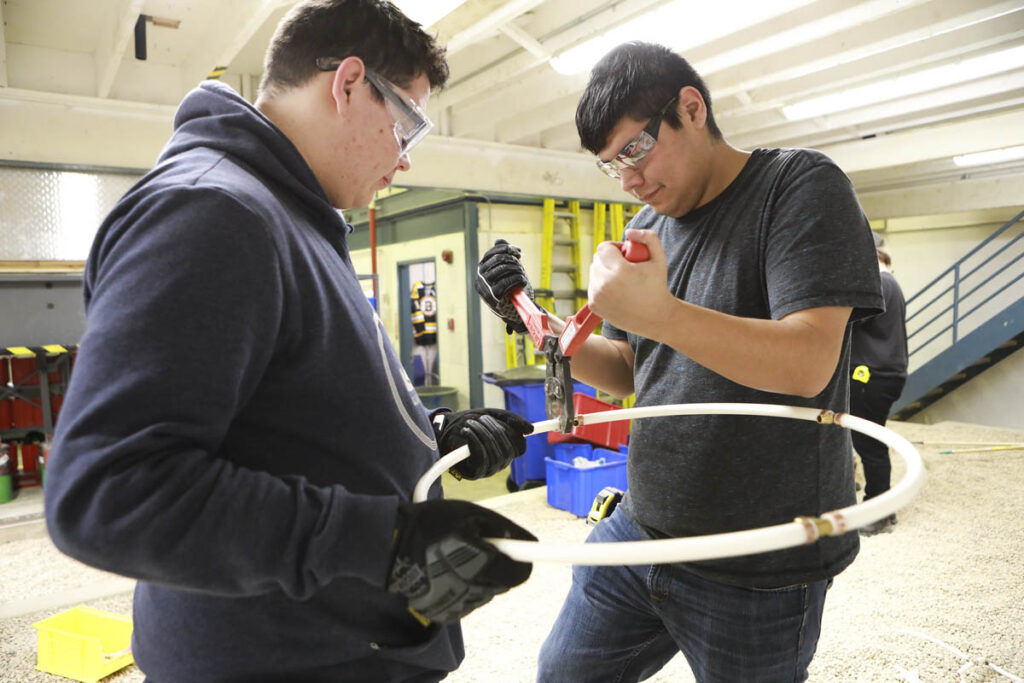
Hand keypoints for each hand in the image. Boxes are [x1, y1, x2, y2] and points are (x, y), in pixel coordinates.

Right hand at [386, 499, 535, 623]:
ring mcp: (455, 605)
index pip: (520, 573)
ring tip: (456, 558)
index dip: (524, 560)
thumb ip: (501, 527)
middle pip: (503, 584)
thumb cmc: (431, 524)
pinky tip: (446, 572)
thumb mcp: (469, 513)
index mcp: (478, 562)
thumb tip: (525, 541)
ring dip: (481, 578)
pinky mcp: (442, 614)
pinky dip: (463, 589)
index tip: (524, 551)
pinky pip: (466, 602)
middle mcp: (469, 589)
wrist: (389, 546)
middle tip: (479, 547)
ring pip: (485, 593)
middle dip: (498, 566)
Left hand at [432, 408, 533, 479]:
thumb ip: (511, 420)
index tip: (502, 422)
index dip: (514, 434)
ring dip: (482, 434)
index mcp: (506, 449)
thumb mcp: (492, 415)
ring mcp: (489, 469)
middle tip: (481, 419)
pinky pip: (482, 459)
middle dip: (494, 430)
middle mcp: (501, 462)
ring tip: (470, 424)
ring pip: (495, 454)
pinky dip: (475, 442)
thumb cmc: (470, 423)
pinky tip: (466, 432)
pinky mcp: (476, 473)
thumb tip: (530, 429)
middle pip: (508, 449)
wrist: (444, 430)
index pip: (520, 447)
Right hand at [475, 239, 533, 333]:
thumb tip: (499, 240)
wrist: (517, 311)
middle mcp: (479, 278)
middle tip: (521, 265)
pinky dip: (518, 280)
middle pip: (498, 260)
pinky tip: (523, 282)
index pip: (491, 253)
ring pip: (503, 269)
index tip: (518, 252)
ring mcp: (485, 288)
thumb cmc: (513, 289)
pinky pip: (507, 282)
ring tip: (522, 275)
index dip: (506, 249)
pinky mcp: (493, 297)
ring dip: (517, 270)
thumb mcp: (508, 270)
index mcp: (481, 270)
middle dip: (513, 260)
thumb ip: (503, 255)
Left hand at [589, 229, 672, 337]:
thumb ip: (648, 237)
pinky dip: (601, 284)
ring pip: (593, 272)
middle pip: (597, 259)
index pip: (603, 248)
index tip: (625, 254)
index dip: (614, 247)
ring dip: (604, 271)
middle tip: (625, 267)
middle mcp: (605, 284)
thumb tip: (629, 232)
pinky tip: (616, 290)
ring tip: (621, 279)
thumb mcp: (659, 258)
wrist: (655, 317)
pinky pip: (592, 285)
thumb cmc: (657, 286)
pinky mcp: (593, 305)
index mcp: (620, 271)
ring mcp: (597, 296)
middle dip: (609, 259)